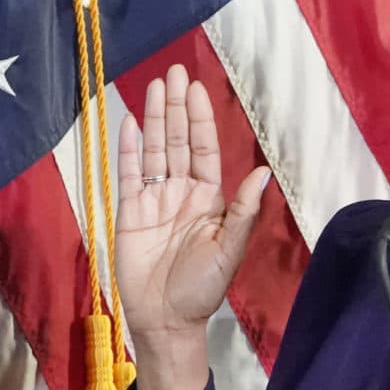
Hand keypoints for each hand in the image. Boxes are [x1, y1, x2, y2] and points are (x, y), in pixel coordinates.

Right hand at [116, 65, 269, 339]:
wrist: (165, 318)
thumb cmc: (202, 288)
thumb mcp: (228, 250)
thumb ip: (243, 212)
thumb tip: (262, 174)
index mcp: (210, 199)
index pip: (205, 150)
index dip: (201, 119)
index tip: (196, 88)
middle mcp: (182, 192)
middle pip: (178, 142)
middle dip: (177, 108)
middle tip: (174, 72)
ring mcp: (153, 200)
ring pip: (154, 151)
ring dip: (155, 119)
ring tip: (154, 87)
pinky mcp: (128, 211)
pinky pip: (128, 174)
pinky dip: (128, 149)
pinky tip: (130, 122)